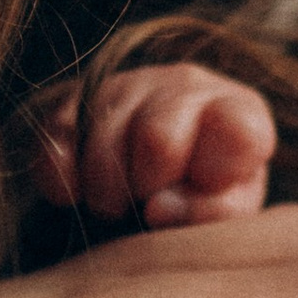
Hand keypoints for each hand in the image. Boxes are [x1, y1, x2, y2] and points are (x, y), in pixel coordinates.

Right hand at [33, 60, 277, 227]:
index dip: (211, 175)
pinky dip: (62, 177)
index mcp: (239, 112)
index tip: (198, 194)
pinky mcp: (77, 97)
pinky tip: (78, 193)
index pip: (238, 131)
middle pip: (157, 135)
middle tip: (146, 205)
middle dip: (147, 186)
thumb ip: (214, 213)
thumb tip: (160, 208)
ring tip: (118, 204)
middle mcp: (188, 85)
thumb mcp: (226, 213)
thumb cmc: (203, 201)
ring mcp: (130, 84)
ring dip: (104, 190)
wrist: (151, 186)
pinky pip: (58, 136)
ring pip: (103, 137)